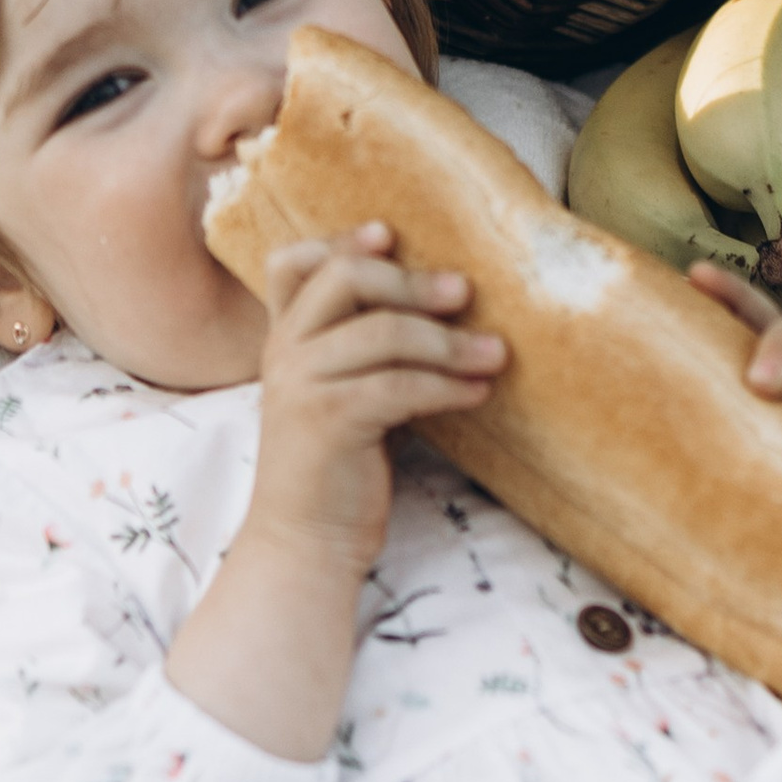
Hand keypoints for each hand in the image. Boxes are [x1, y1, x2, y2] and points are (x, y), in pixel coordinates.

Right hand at [165, 226, 503, 760]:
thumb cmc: (339, 470)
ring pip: (382, 333)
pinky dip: (446, 384)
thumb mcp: (346, 396)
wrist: (305, 546)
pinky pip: (397, 385)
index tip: (389, 235)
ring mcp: (299, 386)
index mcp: (285, 342)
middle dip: (412, 281)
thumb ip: (369, 352)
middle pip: (346, 281)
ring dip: (449, 341)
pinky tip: (479, 391)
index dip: (341, 242)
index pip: (293, 265)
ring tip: (497, 354)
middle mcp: (284, 354)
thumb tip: (446, 306)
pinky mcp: (326, 422)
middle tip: (465, 292)